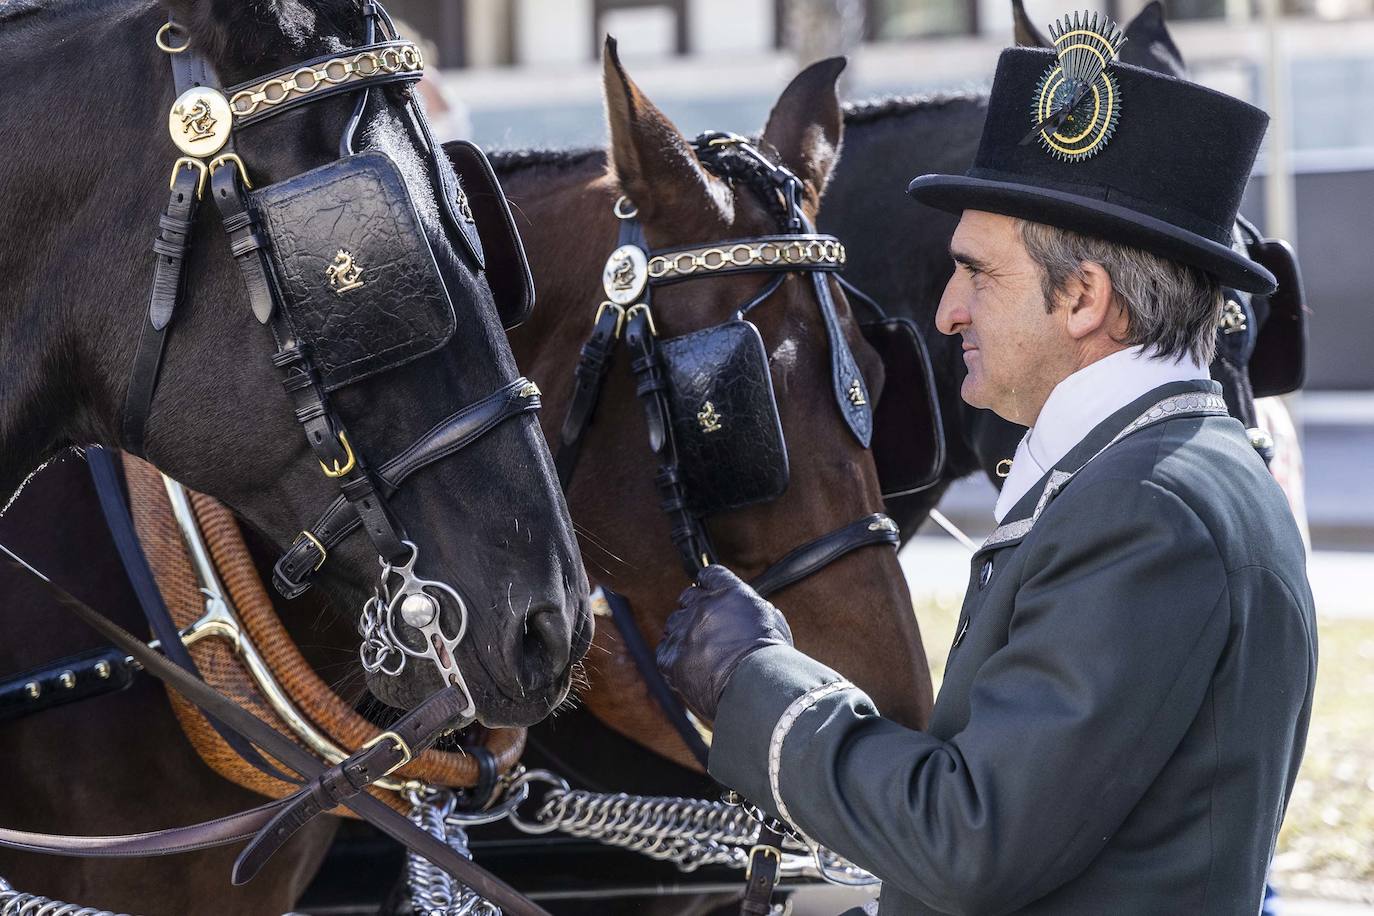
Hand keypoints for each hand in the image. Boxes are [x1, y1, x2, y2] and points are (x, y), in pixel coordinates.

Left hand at [655, 565, 793, 721]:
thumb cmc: (771, 661)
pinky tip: (688, 666)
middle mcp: (703, 606)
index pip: (711, 575)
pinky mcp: (671, 656)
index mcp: (730, 594)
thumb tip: (757, 611)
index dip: (709, 584)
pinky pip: (664, 650)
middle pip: (688, 597)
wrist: (755, 688)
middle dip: (695, 608)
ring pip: (674, 622)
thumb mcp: (774, 624)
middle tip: (704, 625)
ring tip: (698, 651)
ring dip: (683, 633)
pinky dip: (673, 656)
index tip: (708, 592)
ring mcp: (684, 630)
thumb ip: (757, 611)